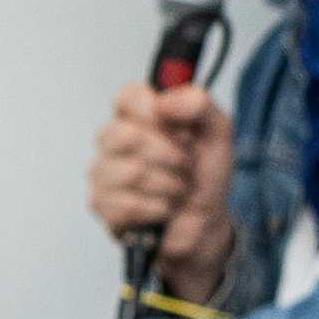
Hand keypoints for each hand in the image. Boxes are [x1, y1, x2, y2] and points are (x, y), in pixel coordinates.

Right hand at [90, 81, 238, 296]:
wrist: (205, 221)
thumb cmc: (205, 174)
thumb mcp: (218, 132)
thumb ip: (200, 105)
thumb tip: (164, 101)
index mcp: (138, 114)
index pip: (127, 97)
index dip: (156, 113)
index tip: (182, 129)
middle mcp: (112, 139)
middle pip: (126, 135)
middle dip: (172, 155)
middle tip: (186, 164)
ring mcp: (102, 171)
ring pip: (131, 172)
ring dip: (170, 185)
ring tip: (178, 188)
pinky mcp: (100, 204)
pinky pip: (128, 204)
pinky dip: (160, 209)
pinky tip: (165, 208)